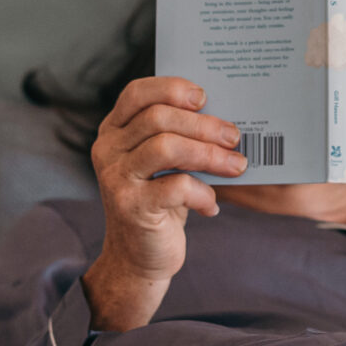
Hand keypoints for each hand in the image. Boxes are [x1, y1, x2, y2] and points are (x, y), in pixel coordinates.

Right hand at [82, 76, 244, 332]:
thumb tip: (226, 115)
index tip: (204, 97)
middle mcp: (108, 149)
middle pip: (158, 118)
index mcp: (114, 131)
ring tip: (237, 165)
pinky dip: (203, 194)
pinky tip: (212, 207)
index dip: (171, 88)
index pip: (137, 93)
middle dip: (203, 125)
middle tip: (234, 136)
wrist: (140, 256)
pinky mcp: (130, 206)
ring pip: (166, 147)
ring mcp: (115, 178)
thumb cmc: (160, 202)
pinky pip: (176, 187)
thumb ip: (177, 136)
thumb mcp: (163, 164)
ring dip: (210, 154)